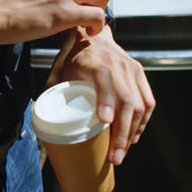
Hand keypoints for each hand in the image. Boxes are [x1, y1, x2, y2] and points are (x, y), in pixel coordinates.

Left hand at [46, 26, 155, 164]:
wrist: (91, 35)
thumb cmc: (72, 56)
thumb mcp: (58, 71)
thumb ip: (52, 92)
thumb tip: (43, 120)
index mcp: (95, 63)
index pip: (104, 82)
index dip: (106, 101)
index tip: (104, 121)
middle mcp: (117, 66)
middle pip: (127, 101)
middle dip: (122, 132)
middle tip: (115, 156)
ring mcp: (131, 70)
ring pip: (141, 104)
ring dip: (134, 131)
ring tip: (123, 151)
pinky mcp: (140, 74)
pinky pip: (148, 101)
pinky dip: (143, 120)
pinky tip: (134, 135)